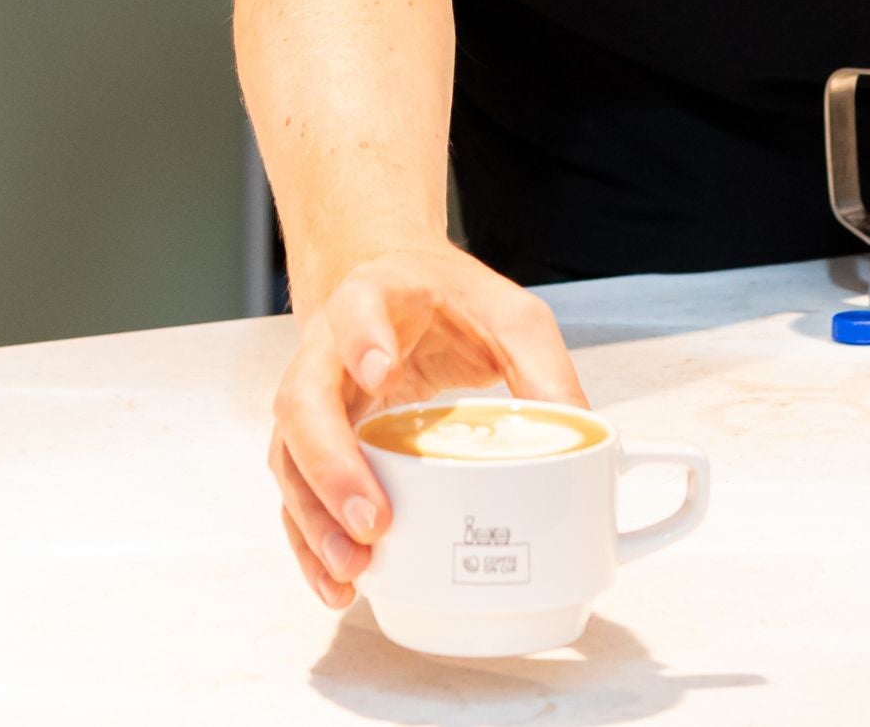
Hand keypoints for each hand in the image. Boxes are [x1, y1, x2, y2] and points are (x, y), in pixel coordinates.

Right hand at [268, 243, 584, 608]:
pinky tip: (339, 582)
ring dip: (314, 519)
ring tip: (355, 567)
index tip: (382, 371)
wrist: (398, 287)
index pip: (356, 309)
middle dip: (331, 464)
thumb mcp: (509, 315)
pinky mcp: (311, 444)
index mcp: (378, 297)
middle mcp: (327, 348)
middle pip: (301, 401)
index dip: (361, 338)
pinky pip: (294, 495)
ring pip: (287, 458)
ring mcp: (312, 399)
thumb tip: (582, 435)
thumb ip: (543, 367)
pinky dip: (309, 543)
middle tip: (373, 519)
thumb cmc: (450, 301)